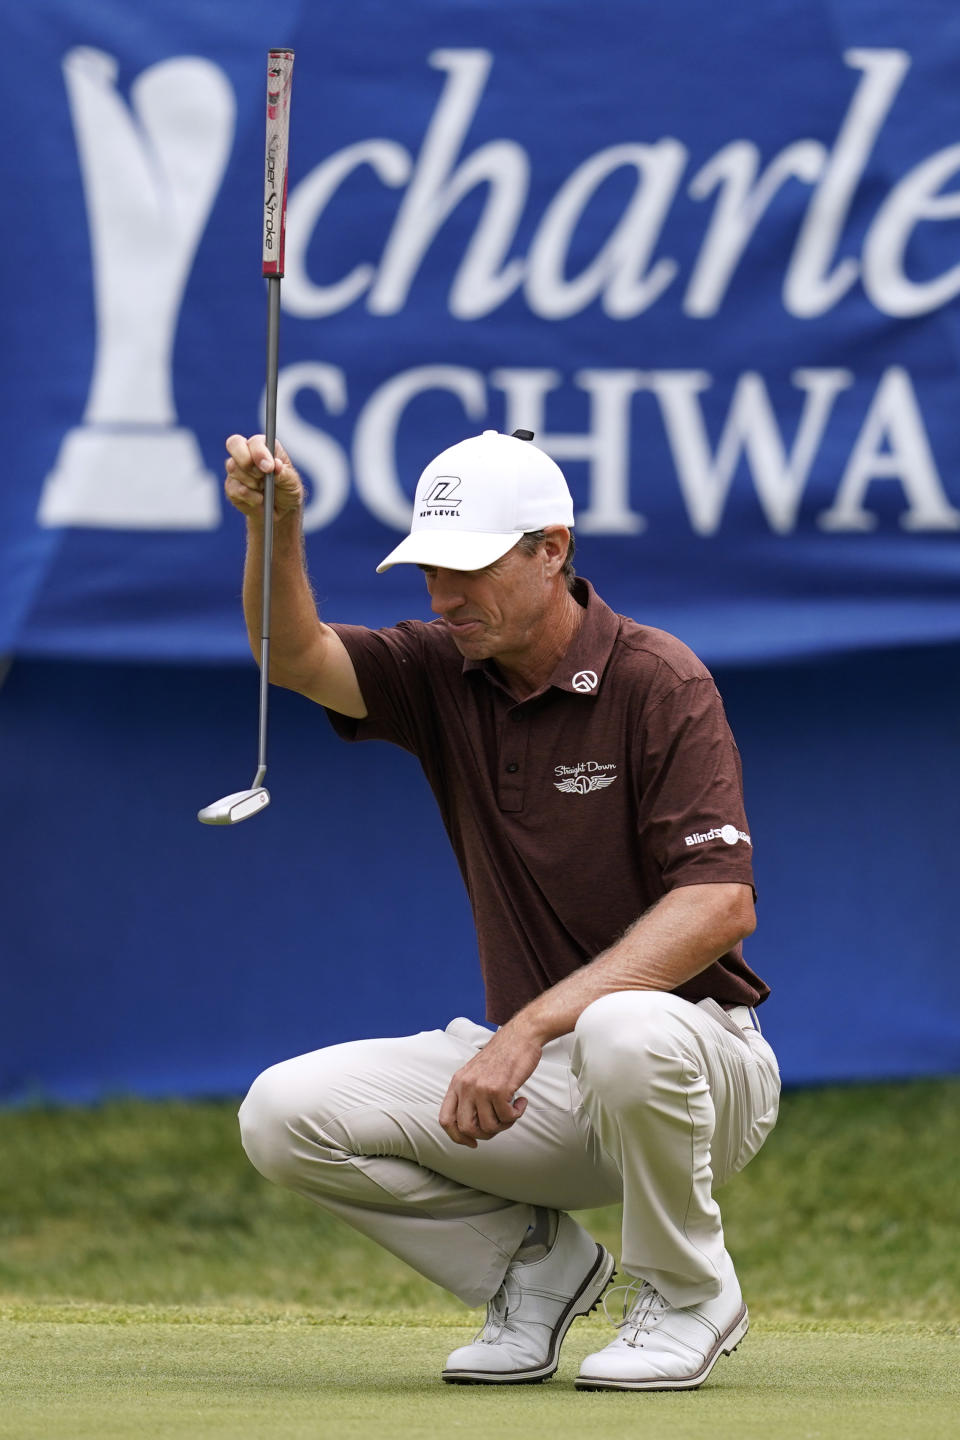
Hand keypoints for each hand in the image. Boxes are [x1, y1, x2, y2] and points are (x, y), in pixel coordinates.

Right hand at [224, 433, 302, 521]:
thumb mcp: (292, 482)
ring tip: (264, 489)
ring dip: (251, 483)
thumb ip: (284, 472)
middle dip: (247, 463)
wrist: (280, 511)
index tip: (269, 468)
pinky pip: (233, 489)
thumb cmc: (287, 490)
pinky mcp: (231, 486)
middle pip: (234, 444)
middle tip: (261, 478)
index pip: (254, 441)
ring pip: (233, 468)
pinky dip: (249, 497)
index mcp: (264, 446)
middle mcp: (247, 452)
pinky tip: (259, 499)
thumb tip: (276, 464)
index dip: (259, 453)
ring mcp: (236, 469)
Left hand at [439, 1026, 542, 1147]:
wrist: (520, 1036)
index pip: (446, 1119)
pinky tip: (521, 1101)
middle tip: (499, 1125)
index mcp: (457, 1083)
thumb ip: (469, 1095)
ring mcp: (481, 1088)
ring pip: (489, 1126)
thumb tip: (472, 1129)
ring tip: (513, 1109)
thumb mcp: (475, 1073)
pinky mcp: (499, 1089)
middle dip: (485, 1135)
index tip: (472, 1142)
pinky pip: (507, 1117)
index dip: (457, 1137)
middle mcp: (465, 1086)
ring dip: (505, 1124)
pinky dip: (517, 1114)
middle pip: (466, 1128)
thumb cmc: (502, 1056)